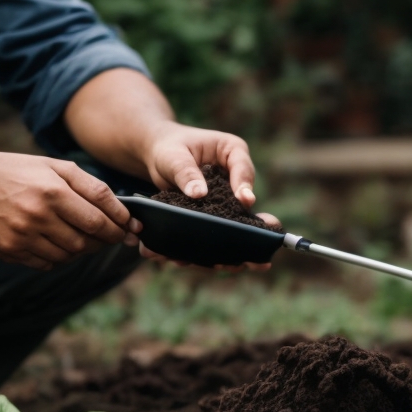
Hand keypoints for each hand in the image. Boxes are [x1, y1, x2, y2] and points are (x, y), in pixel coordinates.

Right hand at [0, 150, 138, 270]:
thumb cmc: (13, 170)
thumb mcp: (53, 166)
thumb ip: (90, 186)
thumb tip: (122, 214)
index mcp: (52, 191)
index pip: (100, 221)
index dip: (120, 228)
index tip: (130, 229)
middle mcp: (37, 217)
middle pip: (87, 242)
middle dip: (103, 240)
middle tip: (106, 233)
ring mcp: (21, 237)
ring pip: (68, 256)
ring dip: (80, 248)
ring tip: (75, 232)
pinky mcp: (9, 252)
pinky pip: (46, 263)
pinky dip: (57, 255)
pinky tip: (51, 238)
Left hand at [137, 122, 274, 271]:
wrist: (157, 155)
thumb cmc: (168, 148)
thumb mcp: (174, 157)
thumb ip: (186, 173)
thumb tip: (199, 194)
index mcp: (232, 151)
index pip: (243, 168)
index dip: (245, 186)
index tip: (245, 201)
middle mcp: (234, 176)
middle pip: (245, 202)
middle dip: (249, 226)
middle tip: (255, 243)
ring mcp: (227, 197)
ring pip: (233, 222)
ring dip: (231, 243)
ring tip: (232, 262)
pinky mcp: (214, 213)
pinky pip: (216, 229)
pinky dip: (210, 246)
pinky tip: (207, 263)